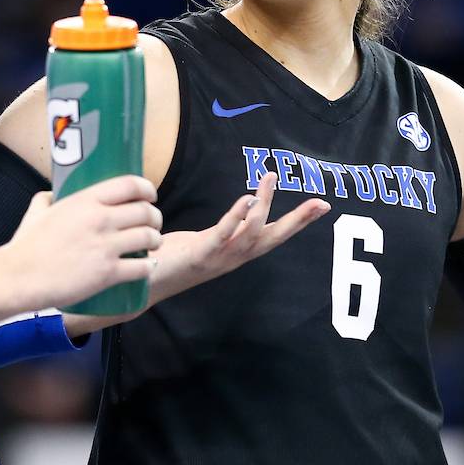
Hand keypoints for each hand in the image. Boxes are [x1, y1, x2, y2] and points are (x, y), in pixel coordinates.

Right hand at [0, 175, 162, 329]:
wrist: (19, 277)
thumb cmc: (25, 246)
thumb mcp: (36, 213)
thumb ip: (46, 200)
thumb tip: (51, 195)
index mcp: (85, 201)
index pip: (130, 184)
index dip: (147, 189)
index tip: (150, 196)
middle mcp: (100, 219)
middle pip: (145, 212)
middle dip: (155, 217)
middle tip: (153, 223)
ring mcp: (106, 247)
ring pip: (149, 238)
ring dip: (155, 241)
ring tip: (153, 244)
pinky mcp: (108, 273)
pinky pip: (142, 267)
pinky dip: (148, 267)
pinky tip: (147, 266)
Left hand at [147, 172, 328, 306]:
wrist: (142, 285)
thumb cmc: (170, 259)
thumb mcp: (202, 241)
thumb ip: (221, 230)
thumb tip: (235, 213)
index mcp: (235, 252)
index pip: (273, 235)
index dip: (298, 221)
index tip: (322, 205)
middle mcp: (232, 258)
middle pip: (273, 238)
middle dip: (298, 220)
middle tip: (319, 202)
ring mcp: (217, 259)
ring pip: (251, 234)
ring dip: (263, 206)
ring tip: (270, 179)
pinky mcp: (198, 256)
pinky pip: (222, 235)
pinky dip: (235, 217)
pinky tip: (245, 199)